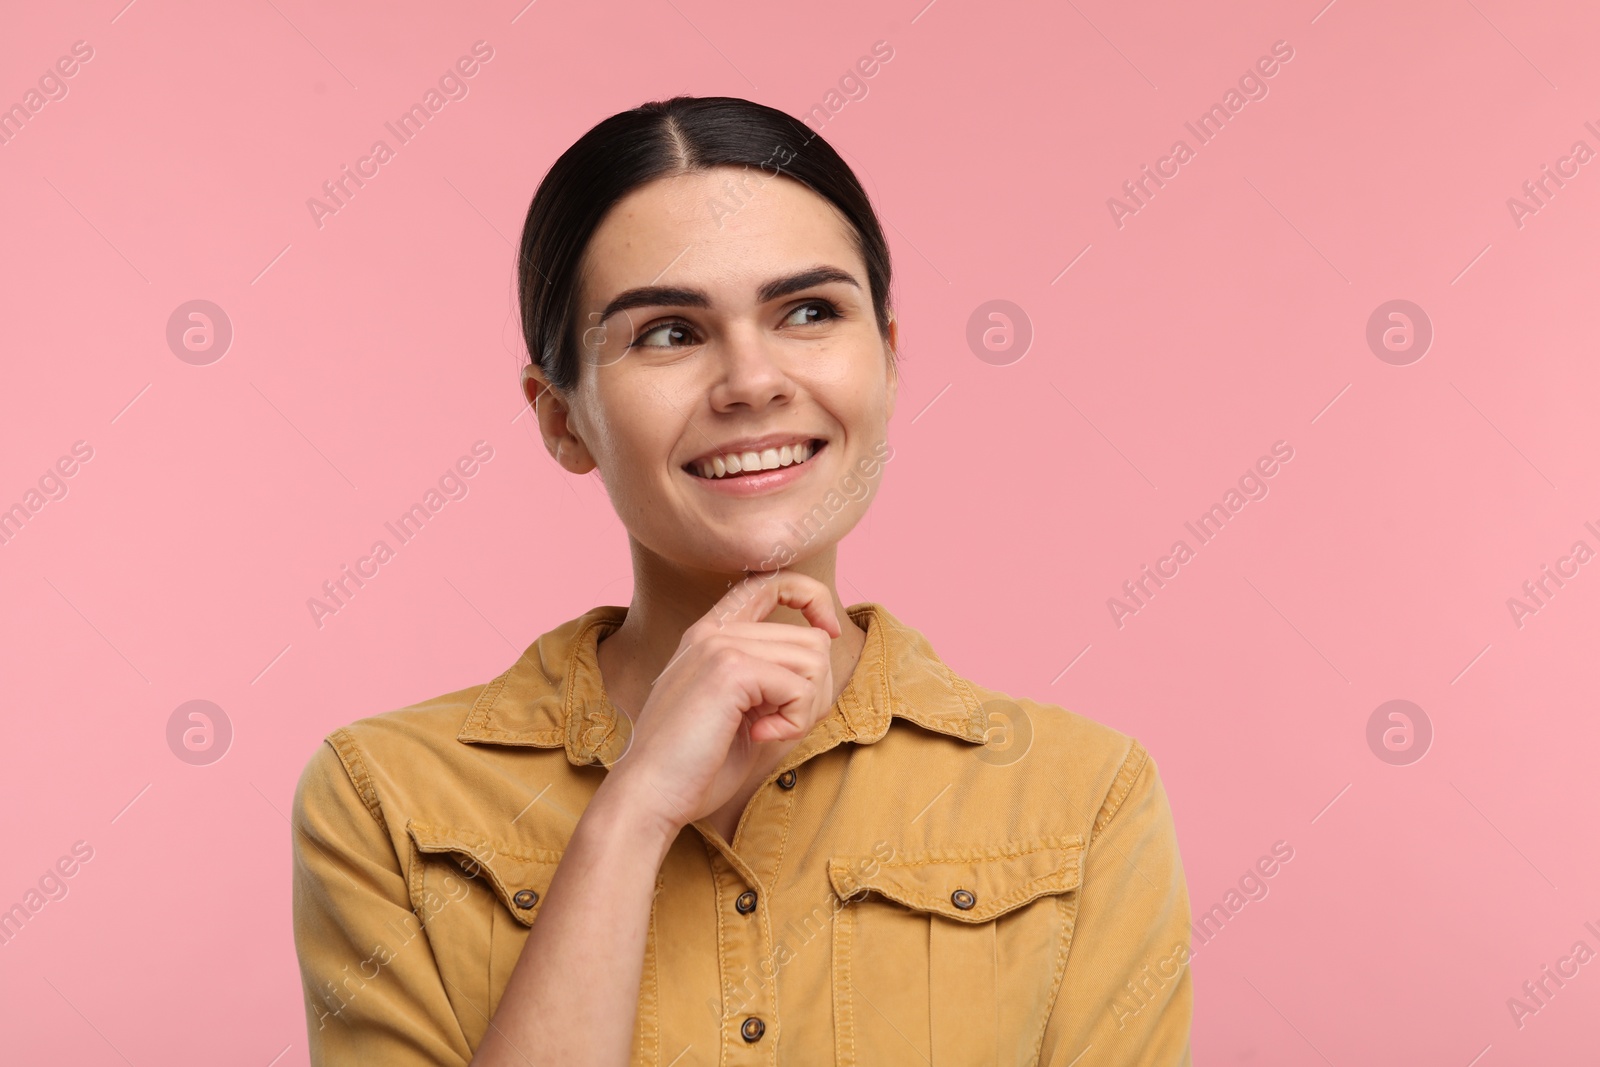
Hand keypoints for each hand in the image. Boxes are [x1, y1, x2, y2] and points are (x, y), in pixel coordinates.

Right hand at [605, 571, 840, 834]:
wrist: (649, 796)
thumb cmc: (695, 767)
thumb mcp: (742, 712)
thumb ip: (775, 680)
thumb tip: (825, 657)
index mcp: (710, 636)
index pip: (771, 583)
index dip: (811, 598)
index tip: (828, 633)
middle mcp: (714, 631)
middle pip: (810, 637)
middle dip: (815, 690)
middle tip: (784, 724)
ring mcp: (719, 645)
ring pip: (813, 658)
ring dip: (807, 707)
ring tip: (770, 731)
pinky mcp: (730, 669)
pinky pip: (799, 687)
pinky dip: (794, 721)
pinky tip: (761, 736)